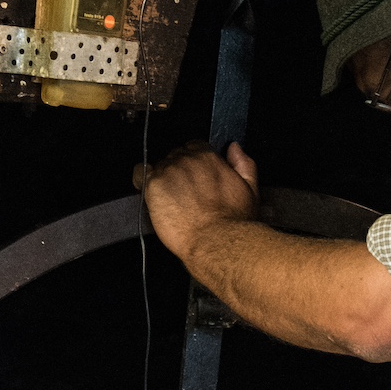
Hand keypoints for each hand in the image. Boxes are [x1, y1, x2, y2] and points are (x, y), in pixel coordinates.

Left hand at [135, 142, 259, 260]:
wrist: (216, 242)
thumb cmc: (233, 222)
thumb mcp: (250, 189)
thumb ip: (243, 163)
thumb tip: (234, 148)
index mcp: (208, 157)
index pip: (194, 147)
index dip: (194, 162)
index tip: (196, 176)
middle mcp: (187, 160)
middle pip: (175, 156)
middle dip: (179, 171)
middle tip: (184, 193)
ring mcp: (168, 172)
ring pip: (159, 166)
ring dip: (163, 178)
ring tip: (171, 199)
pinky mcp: (153, 186)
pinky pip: (140, 173)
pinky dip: (141, 179)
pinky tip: (148, 190)